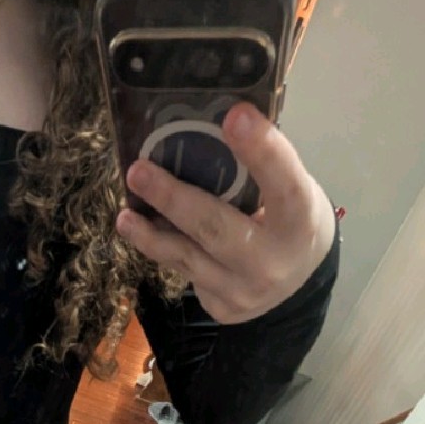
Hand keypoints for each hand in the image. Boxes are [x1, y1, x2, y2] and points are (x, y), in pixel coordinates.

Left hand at [116, 103, 334, 325]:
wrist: (300, 283)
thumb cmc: (288, 220)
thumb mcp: (290, 192)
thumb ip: (258, 169)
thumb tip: (208, 123)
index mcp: (300, 221)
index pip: (284, 183)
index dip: (261, 151)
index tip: (234, 116)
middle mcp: (272, 261)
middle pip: (216, 228)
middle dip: (173, 199)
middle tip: (138, 172)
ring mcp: (244, 291)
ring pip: (188, 258)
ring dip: (150, 234)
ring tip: (124, 216)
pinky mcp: (222, 308)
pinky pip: (185, 273)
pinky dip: (163, 249)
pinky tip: (142, 232)